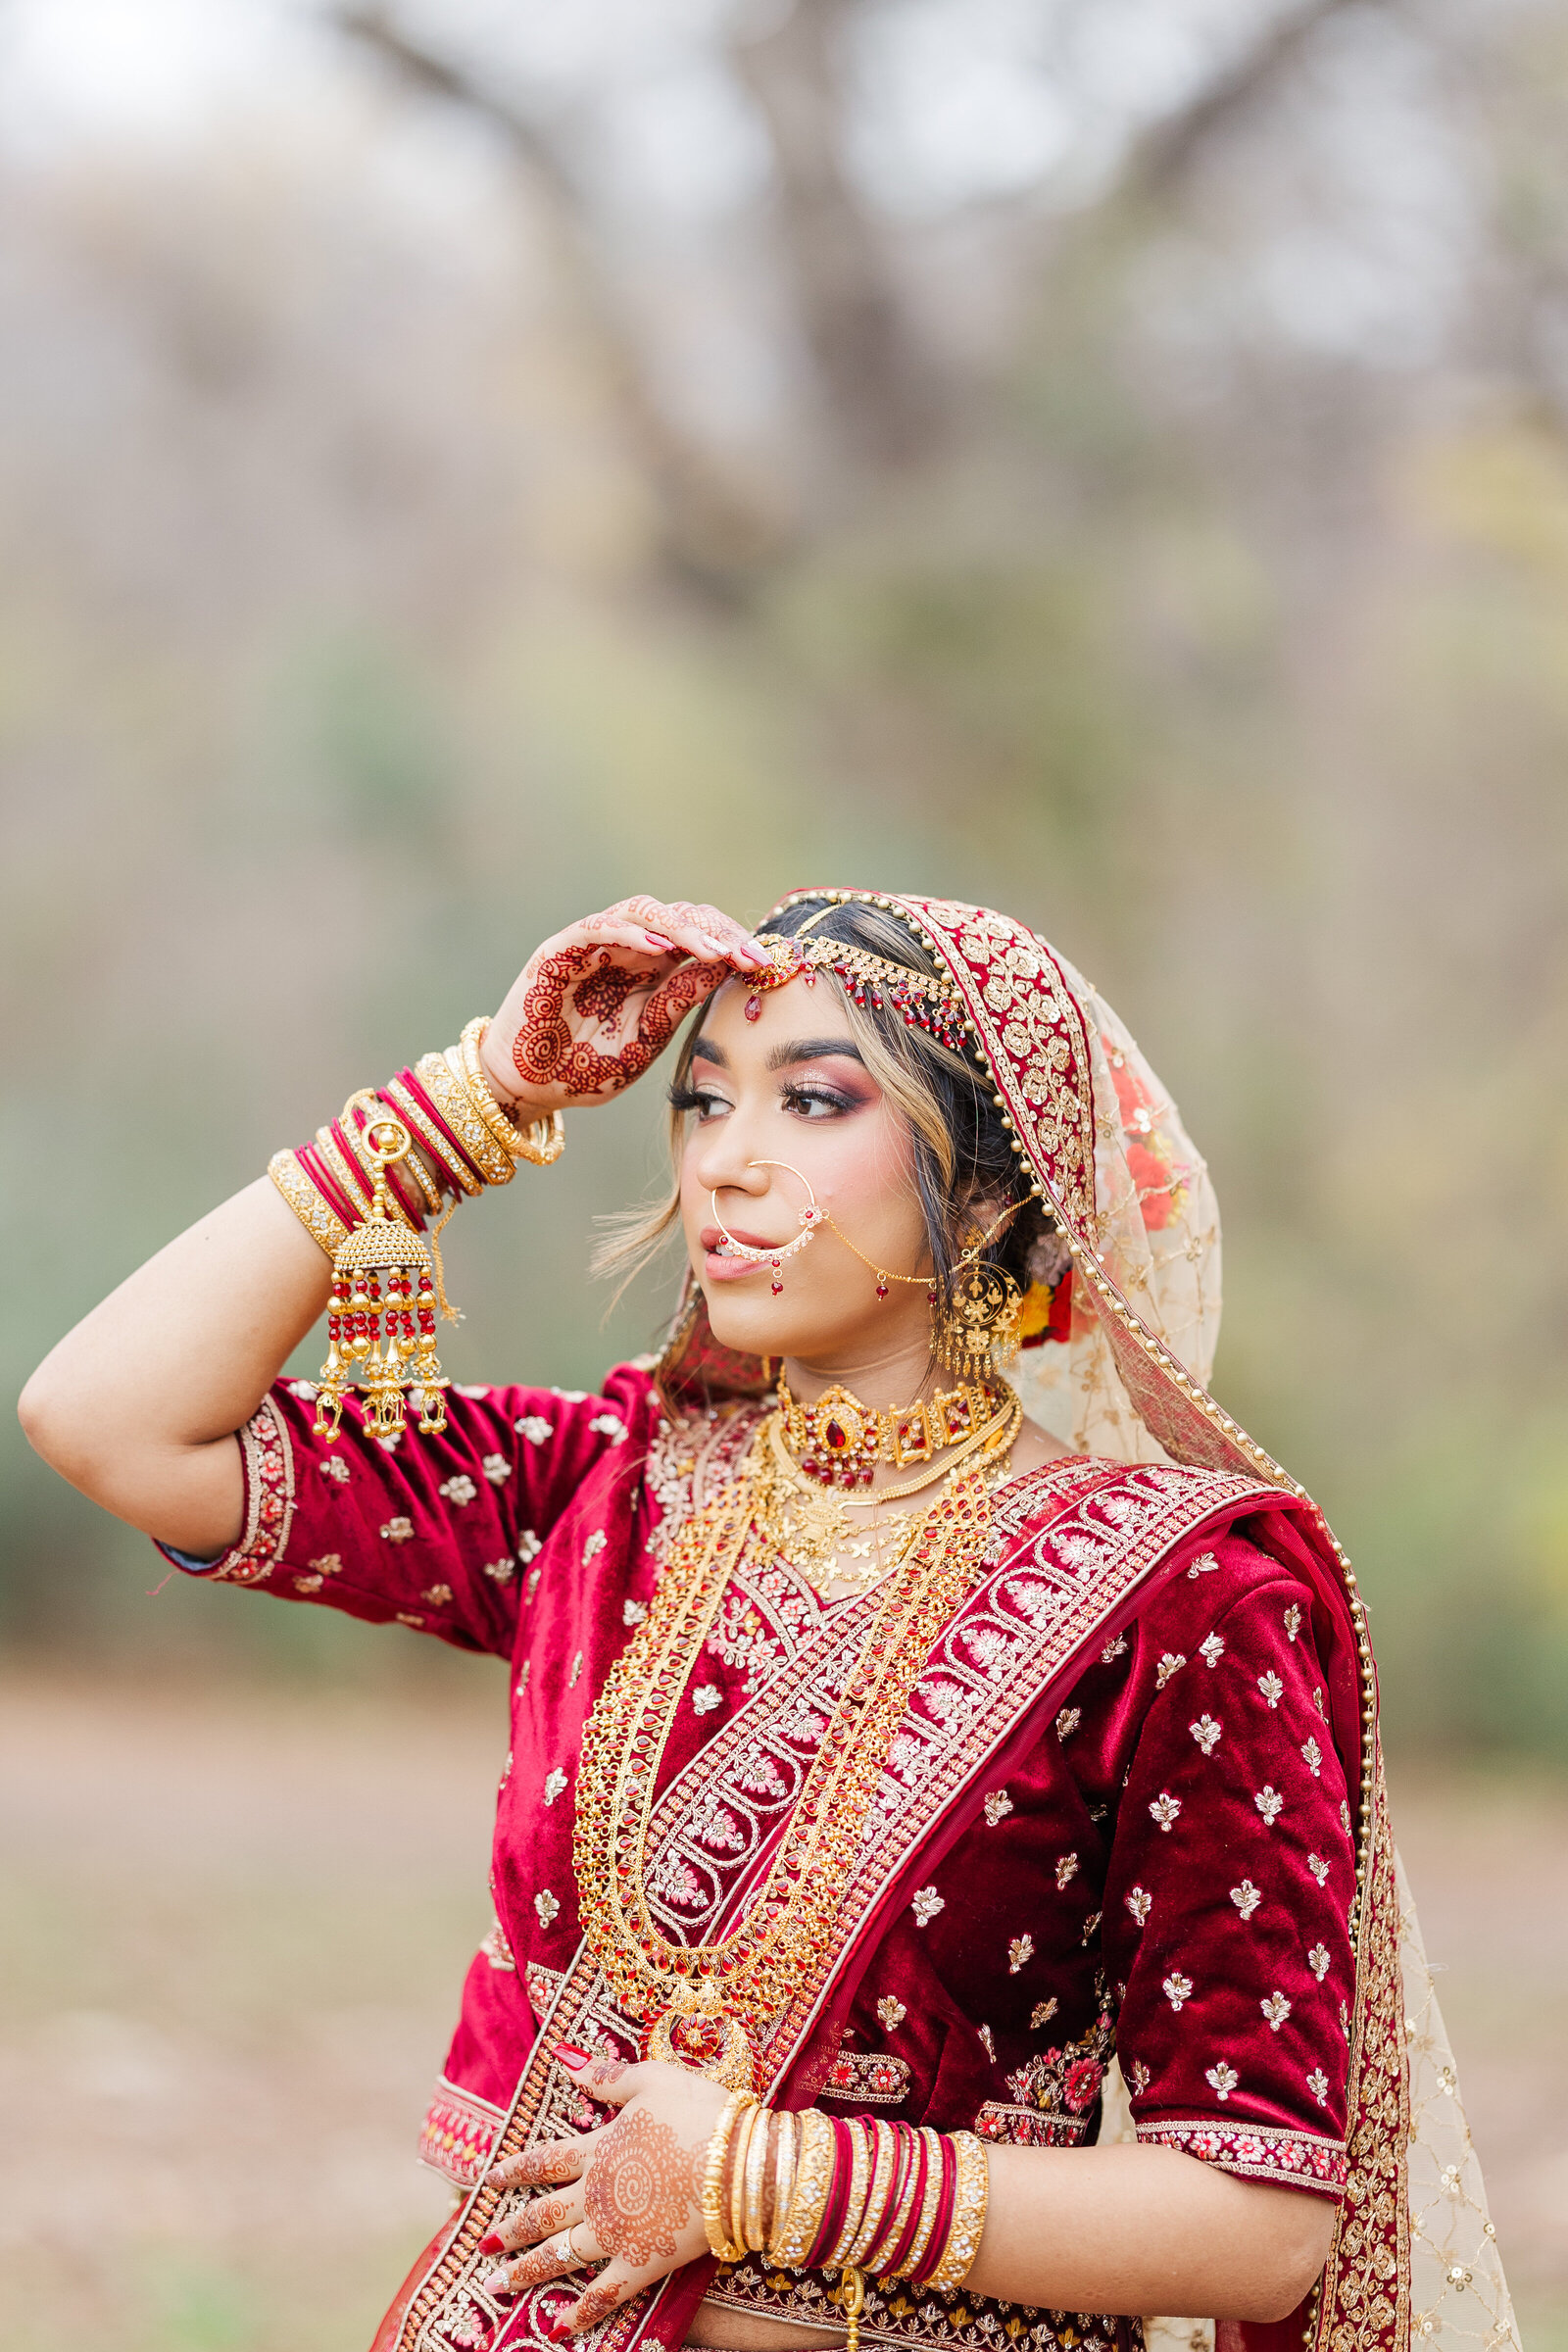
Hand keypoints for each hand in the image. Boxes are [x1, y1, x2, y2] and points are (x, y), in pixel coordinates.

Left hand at [479, 2046, 730, 2335]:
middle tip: (483, 2244)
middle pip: (543, 2214)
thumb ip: (605, 2076)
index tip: (491, 2178)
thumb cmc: (699, 2113)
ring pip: (559, 2255)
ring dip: (526, 2272)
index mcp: (598, 2150)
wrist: (738, 2164)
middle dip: (511, 2229)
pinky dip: (579, 2314)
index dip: (517, 2169)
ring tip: (496, 2285)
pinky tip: (556, 2330)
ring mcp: (615, 2235)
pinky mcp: (641, 2264)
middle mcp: (596, 2195)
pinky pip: (603, 2295)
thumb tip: (562, 2057)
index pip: (546, 2160)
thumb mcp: (651, 2080)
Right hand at [484, 899, 765, 1114]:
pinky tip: (660, 947)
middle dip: (719, 933)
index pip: (700, 939)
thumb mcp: (646, 1036)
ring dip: (682, 928)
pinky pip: (598, 928)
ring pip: (644, 912)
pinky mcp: (560, 951)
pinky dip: (630, 932)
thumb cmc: (586, 1066)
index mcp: (652, 969)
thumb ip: (678, 1001)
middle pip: (680, 917)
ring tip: (711, 950)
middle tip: (748, 956)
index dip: (732, 947)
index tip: (765, 968)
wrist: (531, 1089)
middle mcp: (627, 949)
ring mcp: (593, 945)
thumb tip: (724, 968)